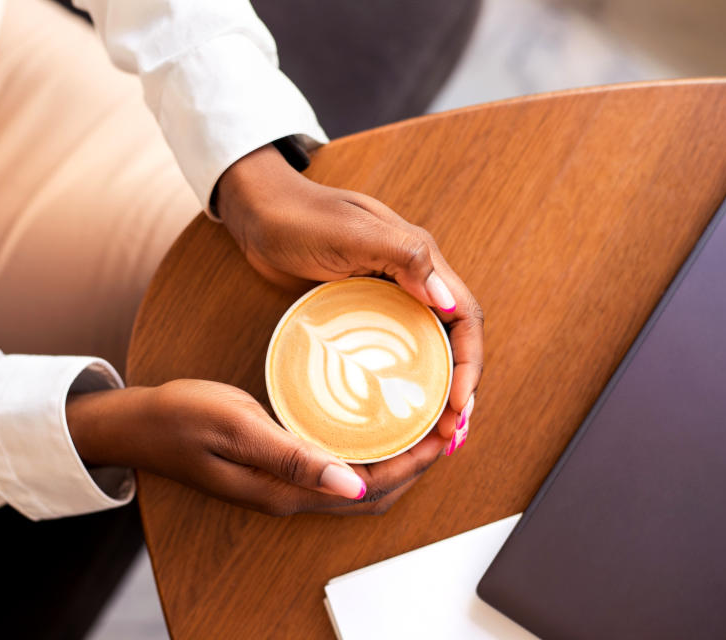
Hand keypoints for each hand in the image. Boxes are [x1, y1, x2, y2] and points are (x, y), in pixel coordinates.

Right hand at [66, 380, 447, 515]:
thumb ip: (293, 457)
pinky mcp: (279, 468)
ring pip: (359, 482)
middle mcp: (292, 495)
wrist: (138, 425)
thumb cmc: (181, 418)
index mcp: (286, 490)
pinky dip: (367, 451)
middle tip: (446, 425)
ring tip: (422, 423)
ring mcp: (285, 484)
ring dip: (396, 459)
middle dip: (416, 464)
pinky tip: (374, 424)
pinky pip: (338, 468)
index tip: (444, 433)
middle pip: (374, 493)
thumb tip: (353, 486)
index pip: (370, 489)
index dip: (414, 465)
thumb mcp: (238, 427)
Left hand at [215, 145, 482, 448]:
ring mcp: (388, 296)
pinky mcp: (362, 311)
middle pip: (452, 341)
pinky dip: (402, 383)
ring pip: (426, 351)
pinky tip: (394, 413)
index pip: (465, 316)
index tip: (459, 404)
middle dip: (459, 389)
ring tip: (431, 437)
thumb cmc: (297, 218)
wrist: (256, 213)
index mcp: (420, 258)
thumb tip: (447, 299)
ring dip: (435, 393)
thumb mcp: (349, 233)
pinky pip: (393, 352)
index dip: (470, 362)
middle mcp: (412, 279)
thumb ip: (402, 257)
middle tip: (451, 436)